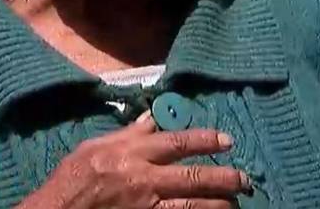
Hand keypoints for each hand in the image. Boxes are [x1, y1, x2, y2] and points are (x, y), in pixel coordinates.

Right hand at [18, 111, 250, 208]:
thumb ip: (128, 133)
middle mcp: (146, 180)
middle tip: (245, 179)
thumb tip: (152, 120)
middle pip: (193, 178)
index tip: (227, 141)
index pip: (178, 143)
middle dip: (223, 177)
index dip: (205, 141)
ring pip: (192, 206)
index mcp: (134, 154)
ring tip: (237, 202)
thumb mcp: (96, 145)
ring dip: (218, 204)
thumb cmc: (74, 176)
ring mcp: (147, 207)